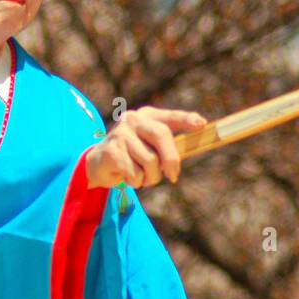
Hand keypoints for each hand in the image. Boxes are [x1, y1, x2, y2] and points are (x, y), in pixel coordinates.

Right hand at [85, 107, 206, 188]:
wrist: (97, 165)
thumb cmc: (131, 156)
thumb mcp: (150, 147)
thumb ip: (168, 146)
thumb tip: (196, 144)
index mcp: (145, 116)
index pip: (169, 117)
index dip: (185, 120)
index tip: (201, 124)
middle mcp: (132, 120)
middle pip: (161, 135)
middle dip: (171, 160)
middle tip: (173, 176)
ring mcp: (120, 134)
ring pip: (150, 160)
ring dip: (150, 177)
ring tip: (142, 178)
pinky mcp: (111, 151)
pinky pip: (135, 172)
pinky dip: (136, 181)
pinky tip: (127, 177)